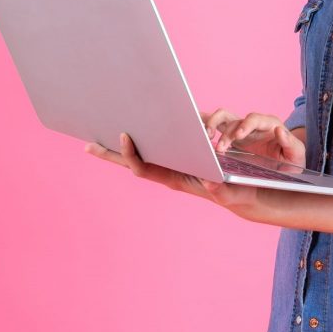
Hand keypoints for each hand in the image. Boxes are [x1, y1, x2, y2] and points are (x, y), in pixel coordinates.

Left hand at [85, 132, 265, 219]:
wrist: (245, 197)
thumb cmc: (238, 193)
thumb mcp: (234, 192)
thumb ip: (223, 191)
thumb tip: (212, 184)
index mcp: (176, 179)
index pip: (145, 168)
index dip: (131, 154)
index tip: (124, 135)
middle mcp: (170, 173)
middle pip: (134, 164)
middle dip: (111, 155)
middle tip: (87, 146)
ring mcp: (174, 168)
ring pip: (142, 158)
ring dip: (122, 150)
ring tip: (105, 137)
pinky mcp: (181, 162)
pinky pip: (155, 152)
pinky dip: (142, 145)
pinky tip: (136, 134)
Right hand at [201, 108, 305, 167]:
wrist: (288, 164)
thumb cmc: (293, 160)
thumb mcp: (297, 154)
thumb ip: (290, 143)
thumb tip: (280, 130)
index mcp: (268, 125)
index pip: (254, 119)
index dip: (245, 125)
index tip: (237, 136)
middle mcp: (252, 124)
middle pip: (232, 116)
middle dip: (222, 128)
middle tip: (217, 143)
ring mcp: (241, 129)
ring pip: (221, 118)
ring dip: (211, 126)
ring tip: (204, 138)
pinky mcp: (232, 136)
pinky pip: (216, 126)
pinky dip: (204, 124)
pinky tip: (193, 129)